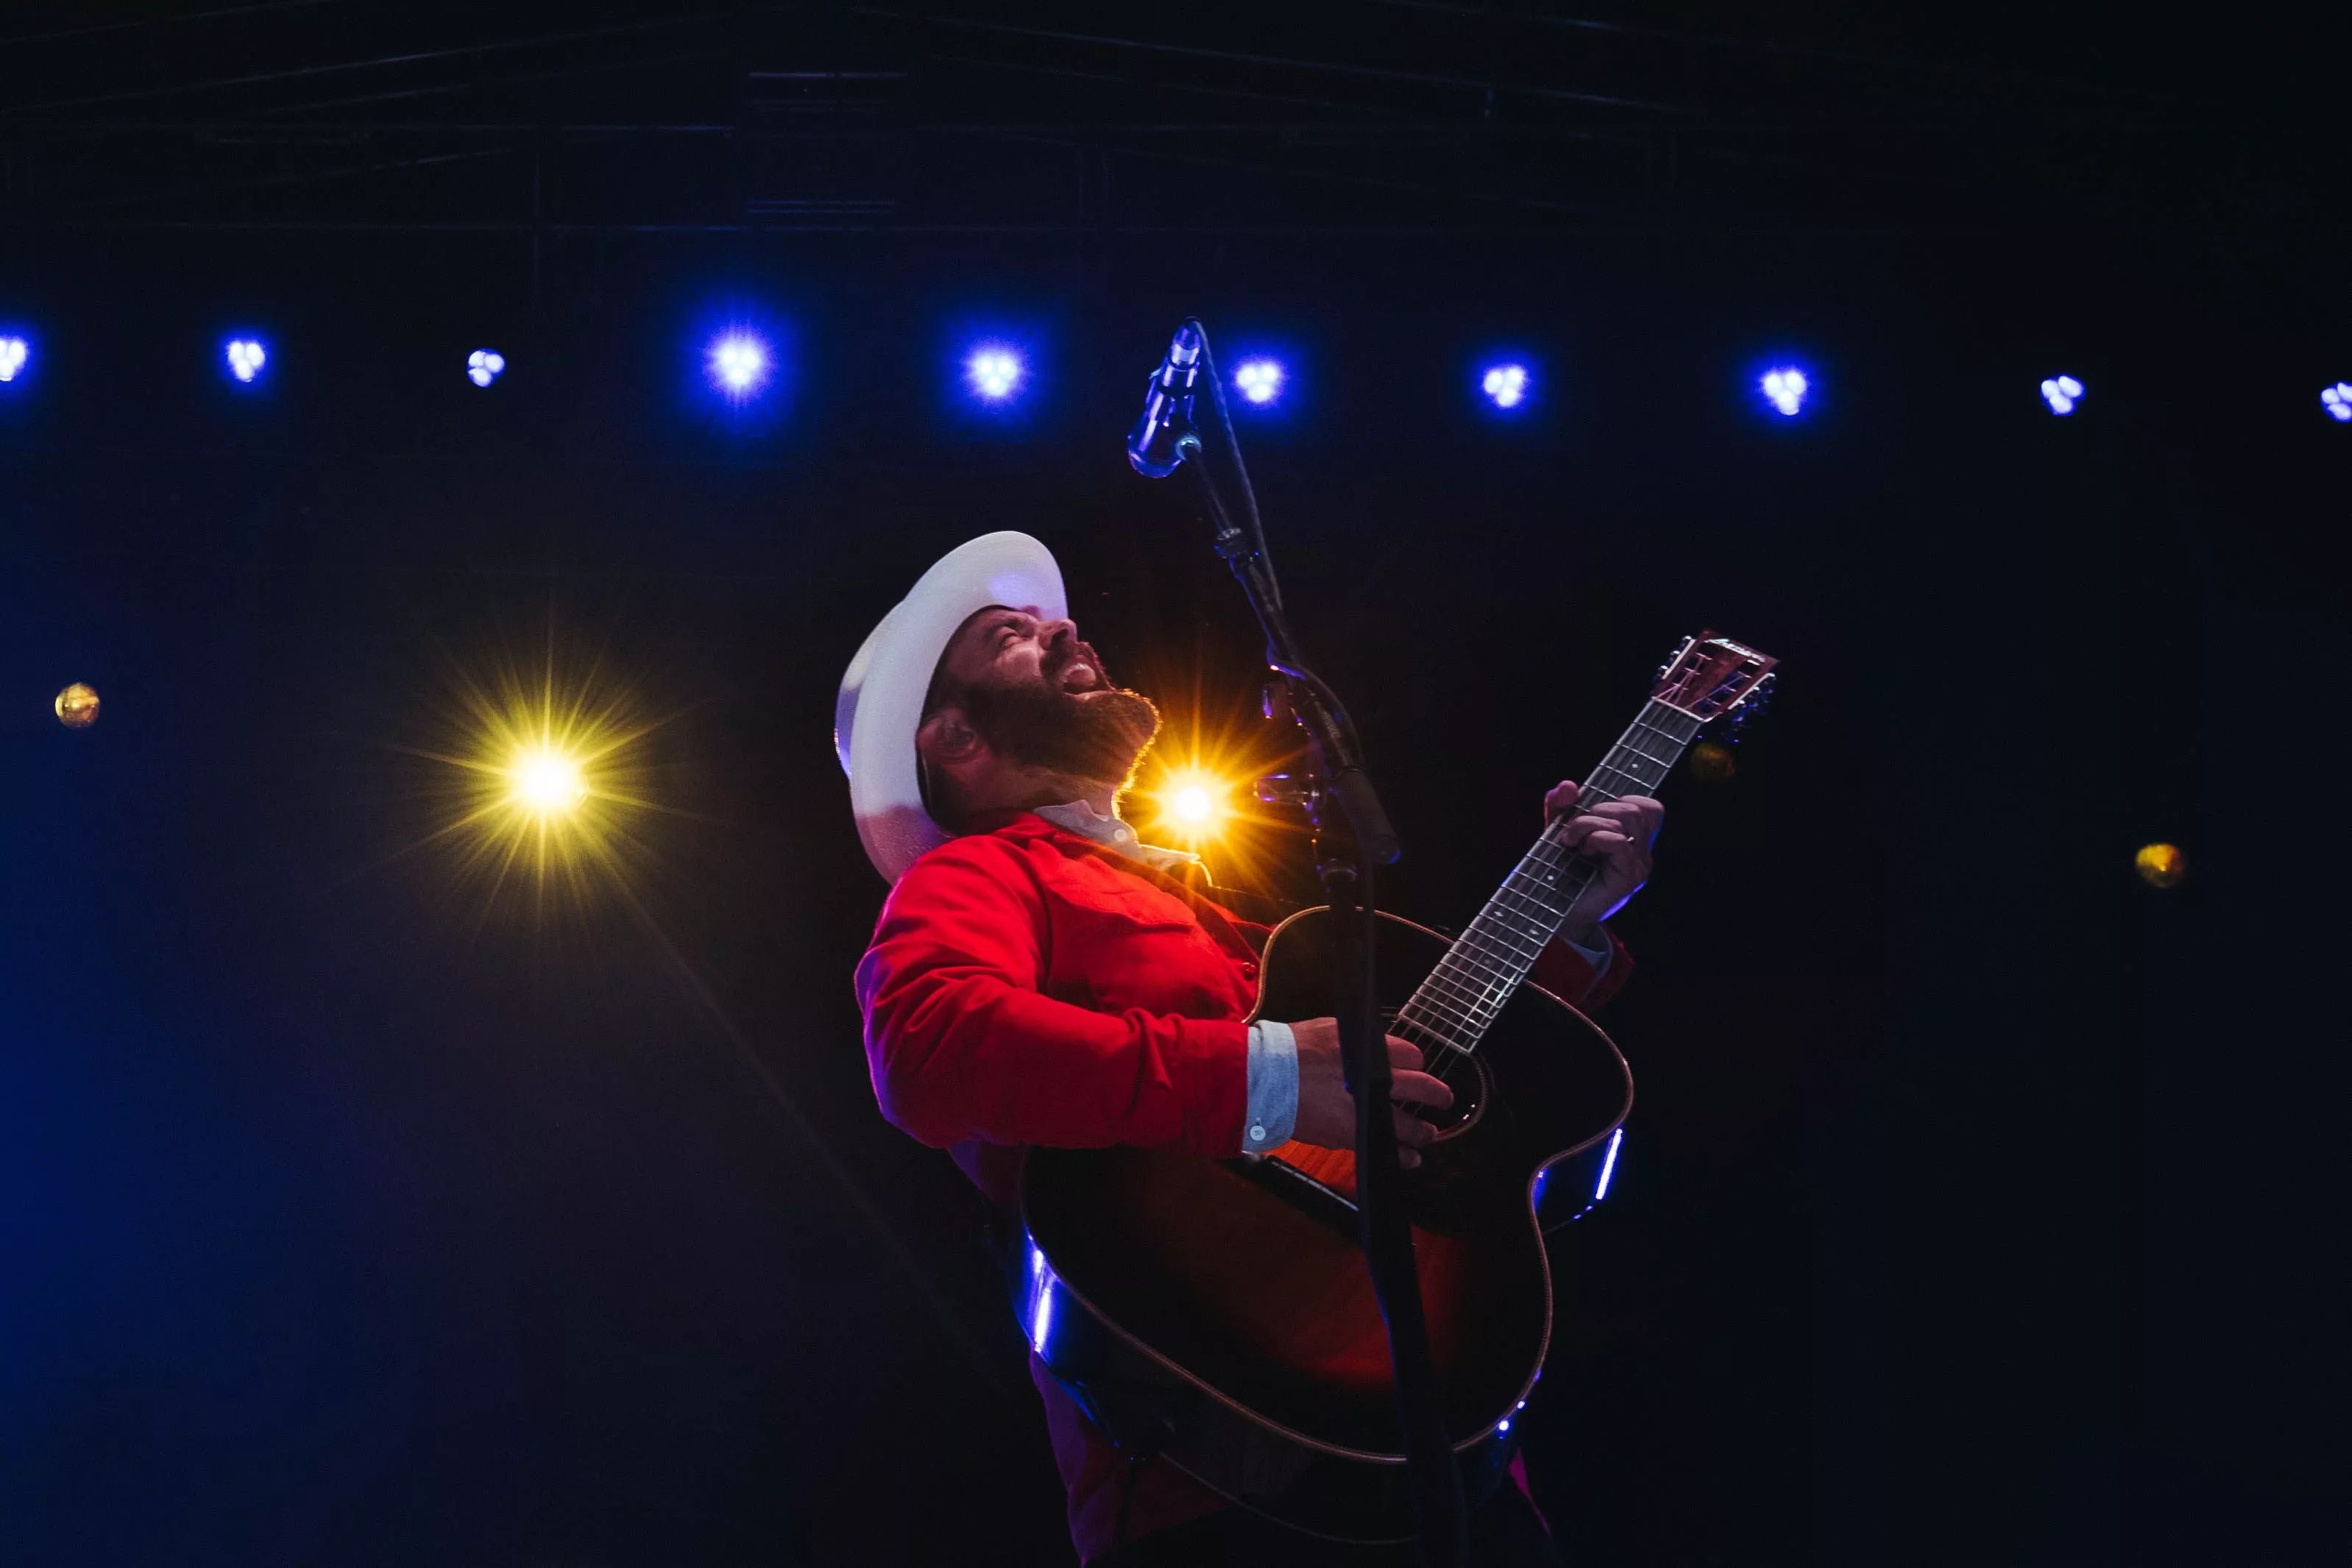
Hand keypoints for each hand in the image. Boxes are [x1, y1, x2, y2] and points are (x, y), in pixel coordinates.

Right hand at [1287, 1017, 1454, 1169]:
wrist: (1264, 1079)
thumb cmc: (1292, 1049)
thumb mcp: (1330, 1030)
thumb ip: (1360, 1042)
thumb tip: (1376, 1049)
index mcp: (1370, 1052)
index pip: (1412, 1056)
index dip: (1416, 1061)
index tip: (1416, 1067)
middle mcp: (1375, 1082)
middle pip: (1421, 1089)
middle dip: (1437, 1095)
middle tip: (1444, 1100)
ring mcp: (1364, 1112)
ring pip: (1408, 1126)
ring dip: (1422, 1132)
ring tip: (1428, 1135)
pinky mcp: (1350, 1136)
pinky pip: (1385, 1148)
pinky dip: (1400, 1155)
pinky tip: (1410, 1158)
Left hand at [1543, 779, 1663, 945]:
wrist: (1554, 910)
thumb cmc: (1560, 870)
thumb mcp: (1557, 828)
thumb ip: (1561, 805)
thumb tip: (1569, 785)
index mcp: (1634, 840)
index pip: (1650, 808)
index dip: (1623, 800)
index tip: (1593, 814)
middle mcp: (1642, 853)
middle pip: (1637, 808)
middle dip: (1598, 810)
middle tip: (1575, 831)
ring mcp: (1639, 866)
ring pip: (1628, 819)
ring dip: (1590, 823)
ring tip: (1574, 841)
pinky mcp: (1629, 879)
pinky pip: (1620, 841)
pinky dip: (1596, 838)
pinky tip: (1583, 851)